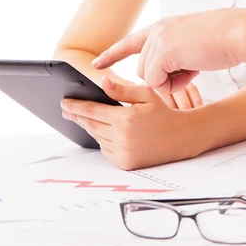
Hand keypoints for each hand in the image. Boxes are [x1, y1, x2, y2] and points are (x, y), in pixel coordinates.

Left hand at [60, 76, 200, 169]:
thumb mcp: (146, 95)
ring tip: (85, 119)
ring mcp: (123, 152)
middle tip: (66, 110)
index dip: (76, 106)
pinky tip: (104, 132)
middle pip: (91, 125)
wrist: (181, 138)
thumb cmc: (164, 113)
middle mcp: (122, 138)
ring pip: (98, 137)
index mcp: (125, 119)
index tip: (64, 102)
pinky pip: (106, 150)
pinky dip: (103, 140)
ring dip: (90, 128)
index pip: (92, 110)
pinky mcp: (125, 163)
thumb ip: (121, 90)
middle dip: (77, 116)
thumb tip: (101, 83)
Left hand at [92, 8, 245, 93]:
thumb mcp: (194, 44)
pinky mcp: (164, 53)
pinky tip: (193, 71)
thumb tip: (164, 75)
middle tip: (190, 70)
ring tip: (194, 67)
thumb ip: (175, 55)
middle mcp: (158, 31)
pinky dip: (173, 84)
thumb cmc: (225, 40)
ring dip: (170, 81)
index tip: (96, 63)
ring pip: (148, 76)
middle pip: (143, 67)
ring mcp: (159, 41)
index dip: (113, 53)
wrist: (239, 33)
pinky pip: (156, 81)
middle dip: (163, 77)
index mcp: (165, 26)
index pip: (132, 41)